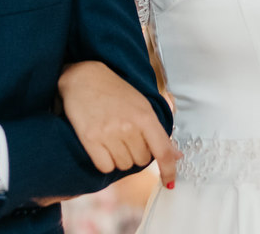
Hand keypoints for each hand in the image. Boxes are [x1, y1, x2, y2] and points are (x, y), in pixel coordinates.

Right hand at [58, 61, 178, 187]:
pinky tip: (102, 145)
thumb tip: (176, 156)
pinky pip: (105, 167)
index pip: (163, 151)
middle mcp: (128, 127)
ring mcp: (108, 134)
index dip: (169, 170)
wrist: (83, 77)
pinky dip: (105, 161)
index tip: (169, 182)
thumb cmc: (114, 90)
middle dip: (137, 153)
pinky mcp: (90, 139)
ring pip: (123, 165)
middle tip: (127, 136)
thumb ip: (158, 131)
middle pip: (142, 161)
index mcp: (145, 116)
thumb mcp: (141, 105)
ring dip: (121, 157)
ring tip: (113, 138)